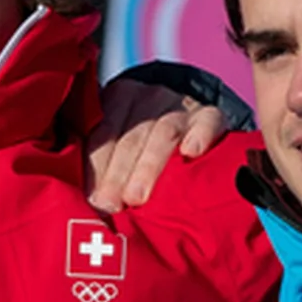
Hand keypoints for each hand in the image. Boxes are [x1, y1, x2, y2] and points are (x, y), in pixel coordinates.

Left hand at [84, 79, 229, 212]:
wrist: (188, 121)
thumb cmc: (142, 142)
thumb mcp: (117, 143)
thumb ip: (102, 164)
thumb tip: (92, 204)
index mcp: (117, 98)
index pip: (104, 133)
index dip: (98, 167)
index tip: (93, 199)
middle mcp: (148, 97)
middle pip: (131, 137)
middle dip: (118, 173)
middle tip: (110, 204)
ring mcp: (181, 104)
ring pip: (163, 132)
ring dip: (148, 166)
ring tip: (137, 198)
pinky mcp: (209, 114)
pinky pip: (206, 122)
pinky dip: (199, 135)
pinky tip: (192, 152)